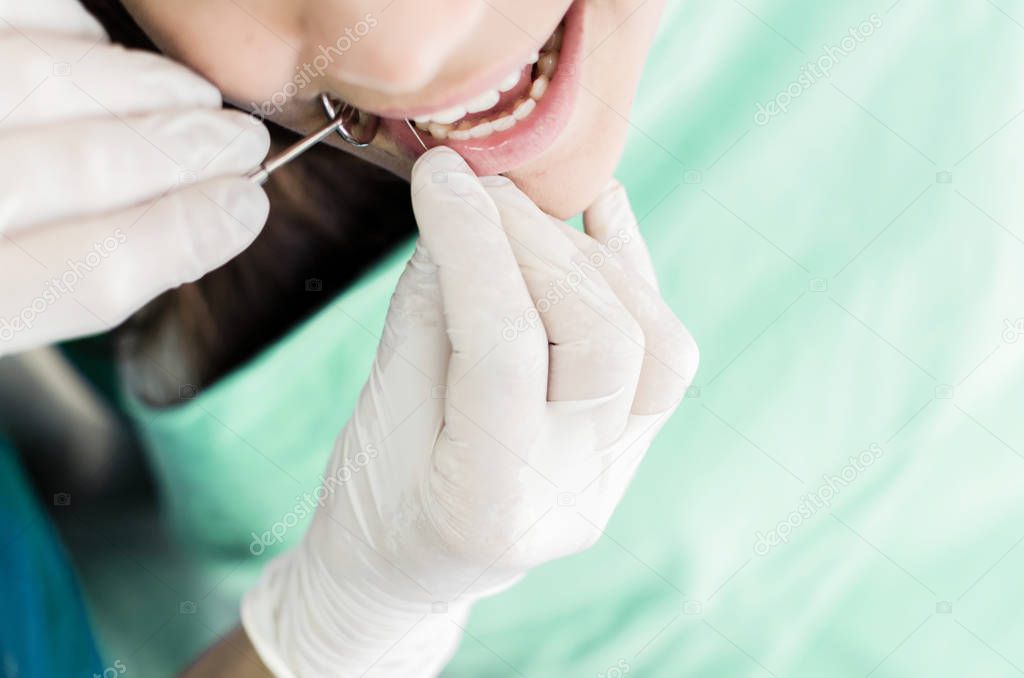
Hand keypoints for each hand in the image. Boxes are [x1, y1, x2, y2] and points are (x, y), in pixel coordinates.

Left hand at [0, 0, 269, 356]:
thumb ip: (76, 283)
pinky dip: (61, 25)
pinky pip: (2, 17)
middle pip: (83, 168)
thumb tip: (195, 230)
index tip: (247, 205)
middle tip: (241, 143)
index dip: (186, 235)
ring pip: (38, 81)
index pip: (91, 273)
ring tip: (192, 94)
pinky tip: (92, 43)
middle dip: (185, 150)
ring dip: (141, 86)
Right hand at [242, 147, 697, 676]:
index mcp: (488, 502)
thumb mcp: (377, 406)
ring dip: (591, 259)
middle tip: (480, 187)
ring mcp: (614, 477)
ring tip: (524, 215)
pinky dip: (632, 273)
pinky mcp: (630, 451)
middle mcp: (573, 496)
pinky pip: (662, 353)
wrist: (404, 570)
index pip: (503, 346)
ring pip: (655, 343)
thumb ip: (429, 308)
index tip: (441, 175)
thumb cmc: (369, 497)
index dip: (473, 245)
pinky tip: (601, 212)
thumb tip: (472, 208)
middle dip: (537, 243)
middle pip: (597, 338)